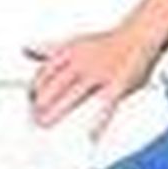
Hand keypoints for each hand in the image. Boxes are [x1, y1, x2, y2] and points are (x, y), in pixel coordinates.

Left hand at [25, 25, 160, 134]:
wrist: (140, 34)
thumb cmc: (108, 42)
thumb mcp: (75, 41)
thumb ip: (50, 48)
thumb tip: (28, 48)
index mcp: (72, 51)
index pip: (45, 71)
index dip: (34, 87)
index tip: (28, 98)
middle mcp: (84, 62)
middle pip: (55, 84)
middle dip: (41, 102)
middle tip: (33, 116)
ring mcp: (101, 73)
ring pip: (74, 95)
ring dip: (58, 111)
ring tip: (45, 123)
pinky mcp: (119, 84)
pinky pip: (107, 105)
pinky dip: (99, 122)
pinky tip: (91, 135)